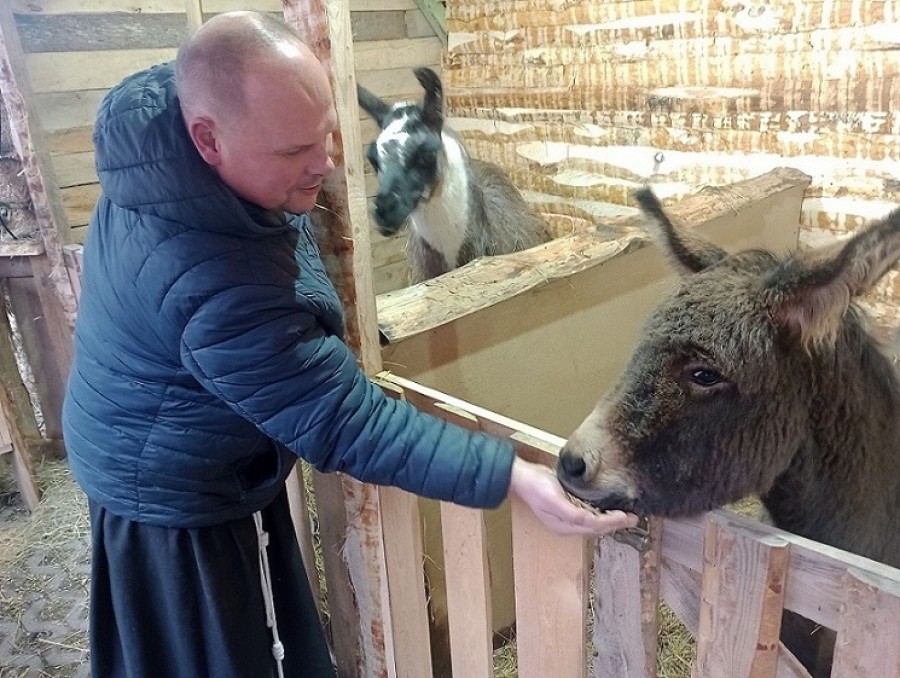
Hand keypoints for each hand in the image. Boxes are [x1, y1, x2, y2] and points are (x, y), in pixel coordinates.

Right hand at [508, 457, 638, 535]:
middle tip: (634, 518)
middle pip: (597, 527)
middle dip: (615, 524)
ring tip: (626, 515)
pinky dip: (601, 512)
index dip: (612, 522)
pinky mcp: (567, 505)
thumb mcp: (553, 500)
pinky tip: (608, 507)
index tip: (627, 517)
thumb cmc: (536, 487)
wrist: (522, 476)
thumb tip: (591, 521)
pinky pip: (589, 513)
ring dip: (610, 519)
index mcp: (565, 526)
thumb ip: (572, 514)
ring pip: (595, 522)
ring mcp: (567, 516)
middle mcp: (568, 525)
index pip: (595, 527)